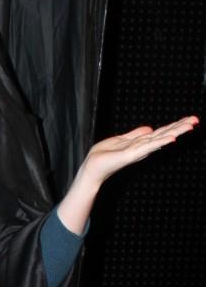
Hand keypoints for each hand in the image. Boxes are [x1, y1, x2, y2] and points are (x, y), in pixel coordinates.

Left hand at [58, 114, 198, 234]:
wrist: (92, 167)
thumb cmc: (104, 155)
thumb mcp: (121, 139)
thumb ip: (135, 134)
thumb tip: (150, 128)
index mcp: (141, 143)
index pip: (161, 132)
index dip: (175, 125)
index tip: (190, 119)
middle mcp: (142, 147)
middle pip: (165, 134)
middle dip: (180, 127)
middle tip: (196, 120)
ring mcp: (138, 152)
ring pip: (160, 139)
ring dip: (175, 132)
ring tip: (190, 126)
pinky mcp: (131, 155)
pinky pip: (147, 147)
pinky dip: (159, 143)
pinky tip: (170, 139)